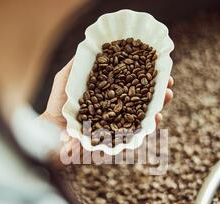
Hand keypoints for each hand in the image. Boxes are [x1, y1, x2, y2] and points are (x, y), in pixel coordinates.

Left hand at [40, 58, 173, 127]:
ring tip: (166, 101)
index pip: (134, 84)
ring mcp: (117, 126)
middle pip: (143, 101)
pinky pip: (133, 136)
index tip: (162, 68)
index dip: (148, 77)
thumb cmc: (58, 102)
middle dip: (159, 93)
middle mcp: (116, 109)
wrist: (49, 128)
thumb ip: (82, 64)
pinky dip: (145, 129)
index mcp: (110, 93)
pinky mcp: (113, 141)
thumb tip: (97, 46)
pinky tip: (153, 121)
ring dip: (157, 110)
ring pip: (142, 118)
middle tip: (169, 85)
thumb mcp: (67, 77)